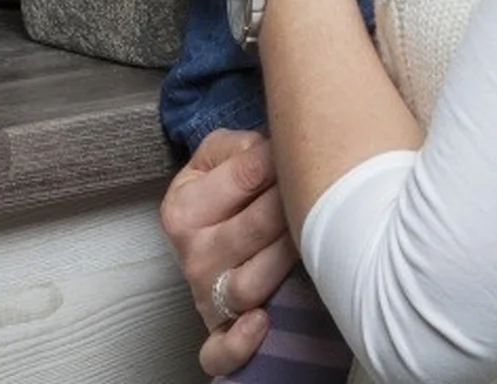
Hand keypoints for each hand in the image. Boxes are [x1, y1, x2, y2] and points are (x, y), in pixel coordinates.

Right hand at [159, 129, 298, 375]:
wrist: (205, 240)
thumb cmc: (220, 196)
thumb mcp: (216, 157)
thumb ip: (240, 146)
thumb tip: (275, 149)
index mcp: (183, 207)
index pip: (243, 176)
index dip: (280, 162)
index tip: (298, 154)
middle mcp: (191, 254)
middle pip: (254, 228)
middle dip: (290, 207)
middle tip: (313, 193)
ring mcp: (205, 297)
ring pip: (250, 283)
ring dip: (285, 260)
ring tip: (306, 241)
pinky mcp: (219, 333)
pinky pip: (221, 350)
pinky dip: (240, 342)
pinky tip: (261, 321)